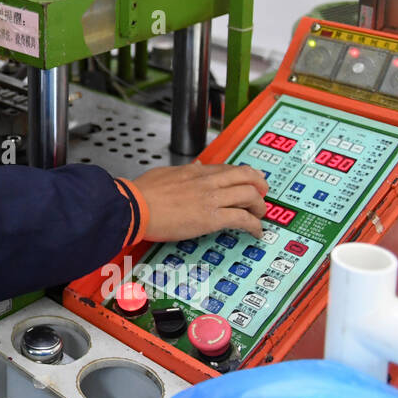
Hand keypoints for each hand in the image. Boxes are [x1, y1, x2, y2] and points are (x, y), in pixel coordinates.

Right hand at [131, 162, 268, 242]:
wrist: (134, 207)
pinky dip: (254, 225)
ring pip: (249, 195)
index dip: (244, 174)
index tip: (250, 180)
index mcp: (195, 171)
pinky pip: (242, 218)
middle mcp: (207, 181)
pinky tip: (256, 231)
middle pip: (246, 176)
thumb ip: (184, 170)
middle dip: (260, 186)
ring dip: (259, 206)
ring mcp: (211, 198)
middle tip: (262, 195)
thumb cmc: (142, 193)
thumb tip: (196, 165)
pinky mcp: (211, 217)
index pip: (228, 168)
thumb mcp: (165, 173)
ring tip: (260, 215)